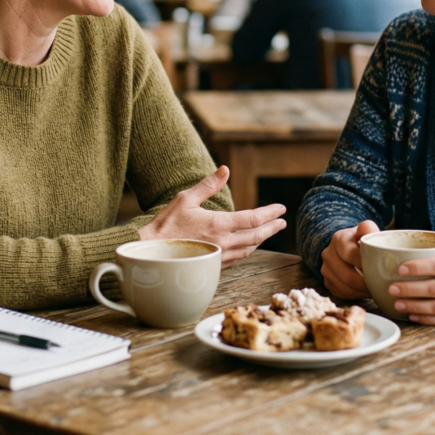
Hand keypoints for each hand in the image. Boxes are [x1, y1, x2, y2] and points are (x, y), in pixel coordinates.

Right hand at [139, 166, 286, 265]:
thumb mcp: (186, 199)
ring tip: (268, 232)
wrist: (152, 253)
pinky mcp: (213, 265)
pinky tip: (249, 246)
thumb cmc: (166, 224)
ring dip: (262, 239)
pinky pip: (238, 258)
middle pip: (256, 236)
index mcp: (219, 224)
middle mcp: (223, 242)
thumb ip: (208, 185)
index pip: (253, 218)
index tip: (281, 209)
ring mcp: (219, 256)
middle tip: (282, 222)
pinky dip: (248, 250)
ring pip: (249, 249)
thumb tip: (226, 169)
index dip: (270, 213)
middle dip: (272, 228)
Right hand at [321, 220, 379, 298]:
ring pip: (344, 287)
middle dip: (365, 284)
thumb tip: (366, 227)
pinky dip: (355, 295)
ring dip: (361, 292)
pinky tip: (365, 291)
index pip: (350, 255)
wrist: (347, 247)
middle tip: (380, 286)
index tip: (381, 270)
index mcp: (338, 239)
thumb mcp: (366, 231)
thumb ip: (368, 229)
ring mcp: (325, 269)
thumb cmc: (361, 240)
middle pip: (346, 276)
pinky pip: (342, 293)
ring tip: (375, 289)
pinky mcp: (327, 282)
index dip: (366, 265)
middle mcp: (328, 254)